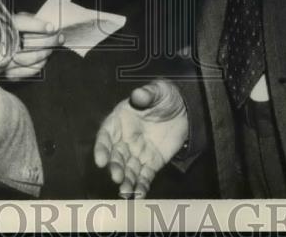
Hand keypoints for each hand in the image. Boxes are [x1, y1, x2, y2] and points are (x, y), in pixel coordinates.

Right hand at [0, 12, 61, 80]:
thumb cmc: (5, 32)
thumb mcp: (14, 20)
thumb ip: (28, 20)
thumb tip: (48, 25)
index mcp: (0, 27)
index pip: (19, 24)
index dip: (37, 25)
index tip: (52, 26)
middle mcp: (0, 45)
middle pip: (27, 43)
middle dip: (48, 40)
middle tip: (59, 36)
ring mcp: (3, 62)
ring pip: (29, 58)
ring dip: (46, 52)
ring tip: (54, 46)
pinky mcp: (8, 74)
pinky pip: (28, 71)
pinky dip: (40, 64)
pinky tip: (45, 57)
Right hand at [93, 79, 187, 198]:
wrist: (185, 109)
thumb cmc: (164, 96)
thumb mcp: (157, 91)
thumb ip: (147, 94)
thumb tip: (138, 95)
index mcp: (120, 120)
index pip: (106, 135)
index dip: (101, 148)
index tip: (100, 160)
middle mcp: (125, 139)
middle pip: (116, 156)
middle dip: (115, 167)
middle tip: (116, 177)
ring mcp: (138, 152)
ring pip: (128, 169)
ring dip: (126, 181)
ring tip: (125, 192)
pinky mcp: (152, 163)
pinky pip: (144, 176)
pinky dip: (141, 186)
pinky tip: (139, 194)